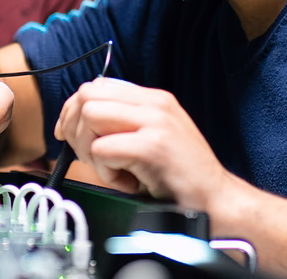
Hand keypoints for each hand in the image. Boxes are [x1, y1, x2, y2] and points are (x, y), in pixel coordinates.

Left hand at [54, 78, 229, 209]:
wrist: (217, 201)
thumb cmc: (181, 177)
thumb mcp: (153, 138)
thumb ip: (124, 123)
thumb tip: (77, 121)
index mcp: (154, 99)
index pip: (96, 85)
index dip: (74, 110)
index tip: (69, 134)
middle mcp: (155, 103)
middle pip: (87, 95)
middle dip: (76, 129)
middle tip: (91, 157)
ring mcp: (156, 122)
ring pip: (90, 116)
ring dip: (90, 150)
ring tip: (115, 170)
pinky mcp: (153, 146)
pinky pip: (102, 149)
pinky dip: (106, 173)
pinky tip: (128, 182)